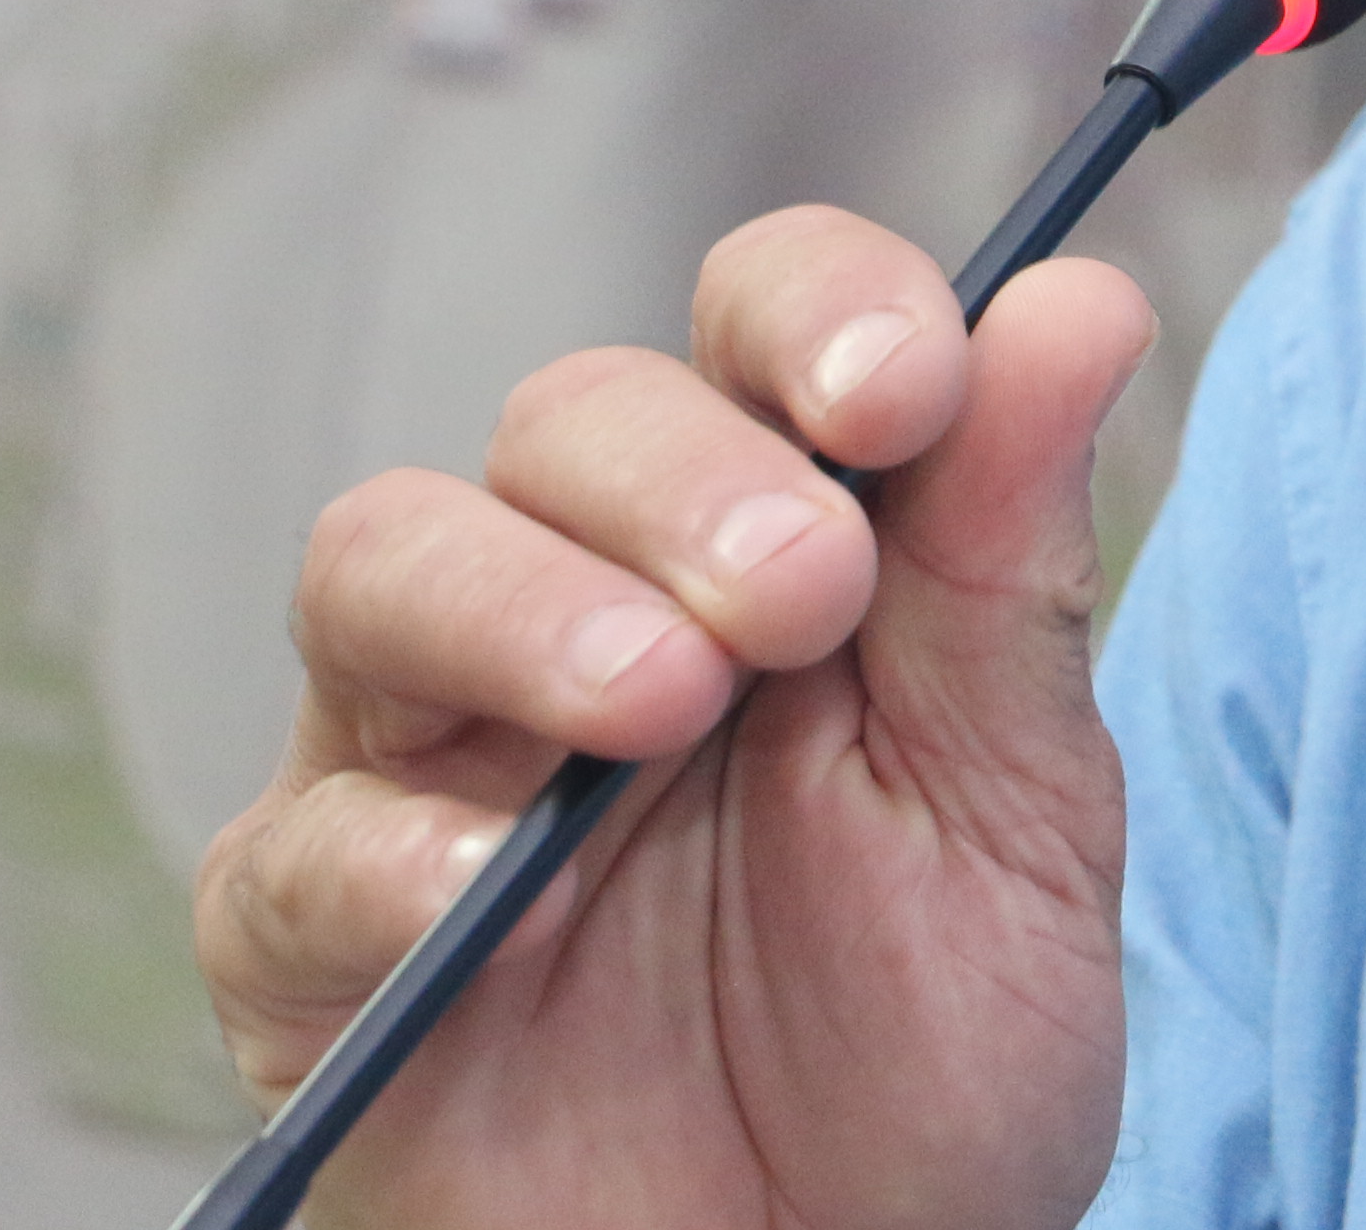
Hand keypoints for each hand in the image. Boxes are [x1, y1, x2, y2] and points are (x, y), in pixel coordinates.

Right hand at [194, 211, 1155, 1228]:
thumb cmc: (926, 1063)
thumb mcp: (1015, 813)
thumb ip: (1013, 561)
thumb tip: (1078, 302)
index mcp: (773, 547)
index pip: (759, 332)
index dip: (819, 310)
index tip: (905, 383)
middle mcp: (585, 609)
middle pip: (570, 419)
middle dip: (692, 478)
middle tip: (804, 601)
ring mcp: (433, 766)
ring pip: (383, 559)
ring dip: (521, 601)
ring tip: (656, 703)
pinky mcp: (316, 946)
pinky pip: (288, 845)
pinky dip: (378, 844)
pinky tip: (483, 884)